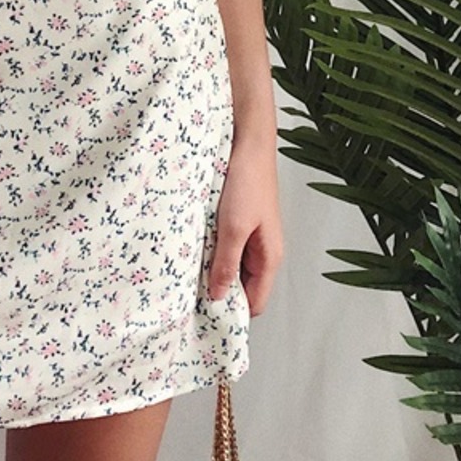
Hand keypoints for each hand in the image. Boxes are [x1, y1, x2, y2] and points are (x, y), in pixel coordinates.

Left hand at [207, 125, 282, 313]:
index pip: (255, 303)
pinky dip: (212, 250)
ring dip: (214, 269)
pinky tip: (195, 246)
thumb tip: (220, 296)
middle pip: (243, 286)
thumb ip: (226, 263)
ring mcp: (251, 236)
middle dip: (221, 291)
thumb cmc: (247, 182)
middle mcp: (263, 250)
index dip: (233, 312)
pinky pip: (226, 246)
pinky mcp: (239, 221)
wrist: (247, 143)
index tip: (206, 316)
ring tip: (189, 271)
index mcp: (270, 257)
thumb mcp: (233, 227)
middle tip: (191, 294)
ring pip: (232, 265)